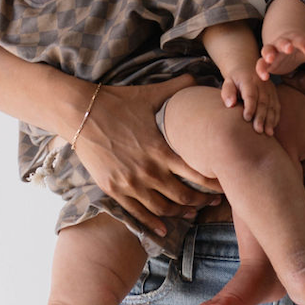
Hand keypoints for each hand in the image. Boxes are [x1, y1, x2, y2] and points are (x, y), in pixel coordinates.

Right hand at [70, 75, 221, 235]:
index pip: (196, 173)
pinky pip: (137, 213)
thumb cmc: (118, 102)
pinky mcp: (113, 189)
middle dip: (202, 200)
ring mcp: (130, 183)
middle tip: (214, 202)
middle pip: (183, 195)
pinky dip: (153, 223)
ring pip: (162, 208)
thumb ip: (176, 88)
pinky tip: (163, 228)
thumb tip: (197, 76)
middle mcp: (148, 170)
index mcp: (161, 149)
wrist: (80, 113)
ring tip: (192, 212)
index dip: (213, 183)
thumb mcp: (150, 94)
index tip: (224, 185)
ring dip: (180, 213)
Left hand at [221, 68, 280, 134]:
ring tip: (268, 133)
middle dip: (261, 117)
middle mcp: (262, 84)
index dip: (250, 107)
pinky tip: (272, 128)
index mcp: (249, 80)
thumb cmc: (234, 80)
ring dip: (270, 120)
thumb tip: (230, 104)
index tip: (247, 119)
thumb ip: (227, 92)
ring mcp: (270, 89)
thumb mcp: (228, 82)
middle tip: (258, 130)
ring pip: (272, 106)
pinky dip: (275, 118)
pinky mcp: (274, 94)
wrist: (246, 68)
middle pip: (263, 102)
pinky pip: (277, 107)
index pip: (251, 95)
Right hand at [256, 32, 304, 78]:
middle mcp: (281, 43)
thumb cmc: (300, 47)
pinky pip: (261, 64)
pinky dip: (261, 69)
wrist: (285, 46)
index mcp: (295, 39)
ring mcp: (272, 51)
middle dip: (285, 44)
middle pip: (282, 42)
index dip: (304, 44)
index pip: (299, 40)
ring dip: (268, 53)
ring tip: (269, 59)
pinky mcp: (266, 62)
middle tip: (288, 48)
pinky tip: (264, 77)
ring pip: (267, 50)